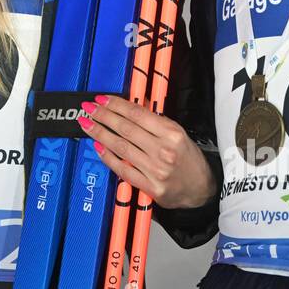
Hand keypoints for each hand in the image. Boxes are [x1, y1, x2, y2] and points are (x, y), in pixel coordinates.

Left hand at [79, 94, 215, 209]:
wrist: (201, 189)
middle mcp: (164, 151)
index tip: (102, 99)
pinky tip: (98, 146)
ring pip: (121, 147)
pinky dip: (108, 157)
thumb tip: (133, 103)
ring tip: (87, 124)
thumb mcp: (177, 133)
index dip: (116, 105)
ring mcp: (156, 170)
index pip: (138, 114)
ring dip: (100, 134)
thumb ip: (154, 119)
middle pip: (126, 129)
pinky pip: (123, 169)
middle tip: (88, 109)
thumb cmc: (188, 159)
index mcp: (172, 133)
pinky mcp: (150, 187)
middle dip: (103, 116)